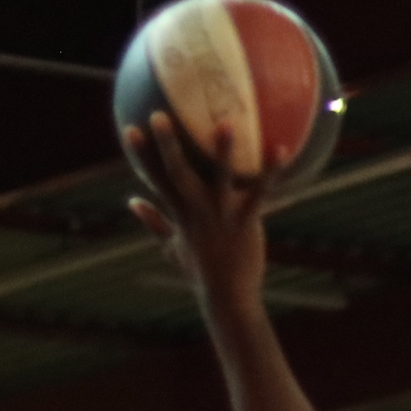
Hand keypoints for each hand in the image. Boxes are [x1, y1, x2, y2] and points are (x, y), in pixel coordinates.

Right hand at [125, 112, 267, 298]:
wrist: (227, 296)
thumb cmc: (200, 272)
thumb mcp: (171, 247)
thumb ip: (153, 222)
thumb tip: (132, 202)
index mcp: (178, 213)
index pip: (154, 179)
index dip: (140, 154)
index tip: (130, 127)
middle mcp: (196, 210)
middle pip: (178, 172)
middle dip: (167, 144)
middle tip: (159, 115)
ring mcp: (221, 214)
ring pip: (220, 177)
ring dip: (223, 151)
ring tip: (227, 123)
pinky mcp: (246, 220)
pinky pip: (260, 192)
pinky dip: (271, 172)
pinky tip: (280, 148)